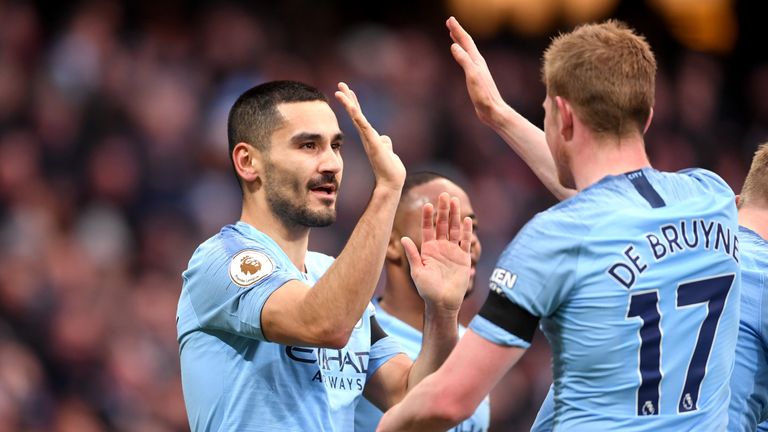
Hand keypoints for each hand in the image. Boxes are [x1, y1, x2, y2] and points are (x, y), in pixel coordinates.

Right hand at [335, 82, 405, 191]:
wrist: (391, 181)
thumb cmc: (389, 168)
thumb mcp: (388, 150)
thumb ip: (385, 143)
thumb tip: (385, 138)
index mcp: (369, 136)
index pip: (360, 117)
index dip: (354, 104)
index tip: (348, 91)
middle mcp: (366, 136)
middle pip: (356, 113)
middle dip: (348, 98)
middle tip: (340, 85)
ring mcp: (368, 138)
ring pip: (356, 117)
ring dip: (348, 103)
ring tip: (340, 91)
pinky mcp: (372, 142)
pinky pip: (363, 126)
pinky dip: (356, 115)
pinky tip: (351, 106)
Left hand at [402, 192, 472, 310]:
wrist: (442, 303)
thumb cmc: (427, 290)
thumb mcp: (417, 271)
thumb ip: (412, 254)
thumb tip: (403, 238)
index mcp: (428, 249)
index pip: (428, 228)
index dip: (428, 217)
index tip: (428, 205)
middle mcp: (441, 247)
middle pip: (442, 224)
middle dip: (443, 210)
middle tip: (444, 195)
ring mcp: (453, 251)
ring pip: (454, 229)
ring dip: (454, 215)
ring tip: (455, 201)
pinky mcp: (463, 258)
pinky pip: (465, 241)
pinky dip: (466, 231)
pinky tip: (466, 220)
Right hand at [446, 16, 508, 127]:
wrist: (493, 110)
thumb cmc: (483, 95)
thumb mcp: (472, 76)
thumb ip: (464, 60)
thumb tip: (454, 46)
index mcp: (477, 61)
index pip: (466, 41)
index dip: (457, 30)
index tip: (449, 19)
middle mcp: (478, 63)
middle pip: (467, 43)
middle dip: (458, 32)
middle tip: (449, 22)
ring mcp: (477, 70)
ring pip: (467, 51)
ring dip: (459, 41)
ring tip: (453, 35)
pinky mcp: (475, 77)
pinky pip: (466, 60)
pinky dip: (461, 53)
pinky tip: (460, 55)